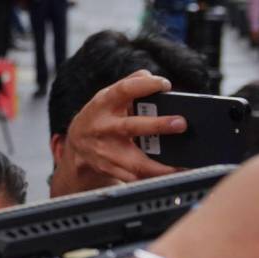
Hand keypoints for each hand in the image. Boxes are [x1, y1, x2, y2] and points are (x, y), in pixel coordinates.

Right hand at [55, 70, 185, 194]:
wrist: (77, 143)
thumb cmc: (101, 115)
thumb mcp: (109, 96)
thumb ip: (131, 83)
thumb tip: (153, 78)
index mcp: (104, 104)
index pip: (124, 90)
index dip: (144, 86)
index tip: (164, 84)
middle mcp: (102, 127)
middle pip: (130, 127)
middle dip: (156, 126)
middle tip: (180, 123)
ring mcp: (105, 150)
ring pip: (133, 160)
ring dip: (157, 165)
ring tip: (181, 164)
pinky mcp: (109, 168)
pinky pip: (133, 177)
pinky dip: (153, 177)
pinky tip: (171, 174)